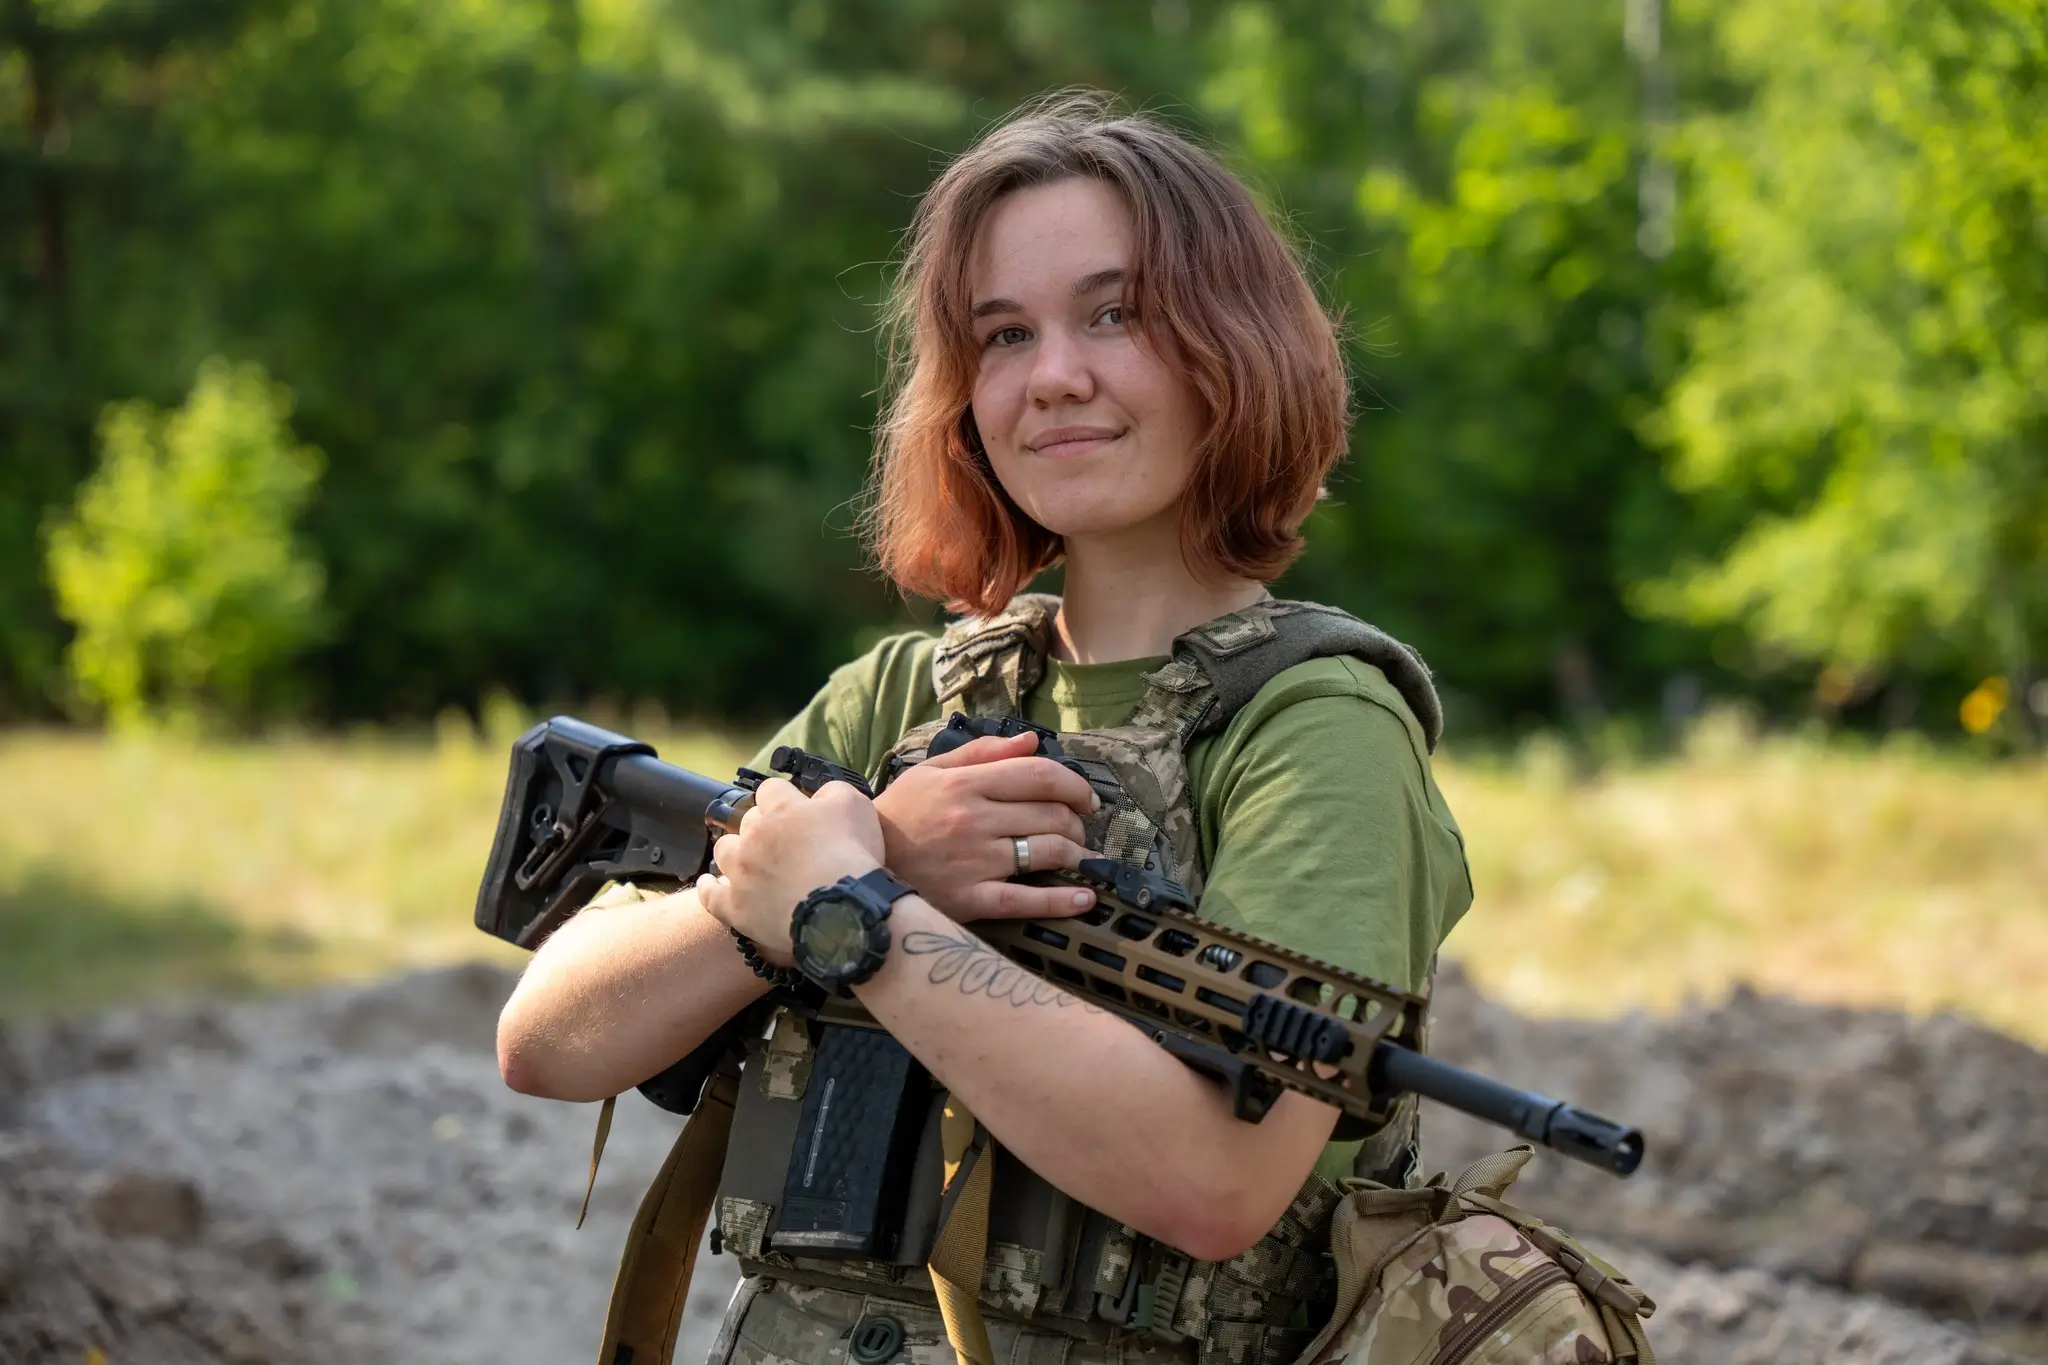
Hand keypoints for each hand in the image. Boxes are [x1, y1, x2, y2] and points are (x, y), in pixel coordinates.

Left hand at [696, 778, 883, 961]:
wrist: (842, 910)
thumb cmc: (852, 854)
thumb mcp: (855, 805)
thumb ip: (833, 792)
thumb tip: (820, 794)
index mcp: (781, 809)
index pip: (771, 789)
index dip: (783, 797)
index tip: (795, 808)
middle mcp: (754, 836)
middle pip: (747, 821)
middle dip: (762, 826)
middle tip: (784, 842)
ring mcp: (741, 873)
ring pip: (724, 851)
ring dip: (735, 852)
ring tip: (750, 861)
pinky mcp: (736, 908)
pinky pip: (711, 895)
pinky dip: (709, 888)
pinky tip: (709, 884)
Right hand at [873, 733, 1100, 920]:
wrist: (860, 864)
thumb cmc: (901, 815)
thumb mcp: (932, 772)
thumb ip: (983, 753)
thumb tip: (1031, 741)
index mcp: (966, 784)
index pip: (1040, 776)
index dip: (1075, 785)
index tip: (1087, 798)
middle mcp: (975, 820)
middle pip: (1051, 815)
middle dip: (1077, 822)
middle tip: (1080, 829)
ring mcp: (974, 861)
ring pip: (1047, 853)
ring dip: (1077, 855)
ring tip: (1083, 858)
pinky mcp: (970, 900)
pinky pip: (1025, 900)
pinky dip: (1062, 901)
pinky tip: (1084, 898)